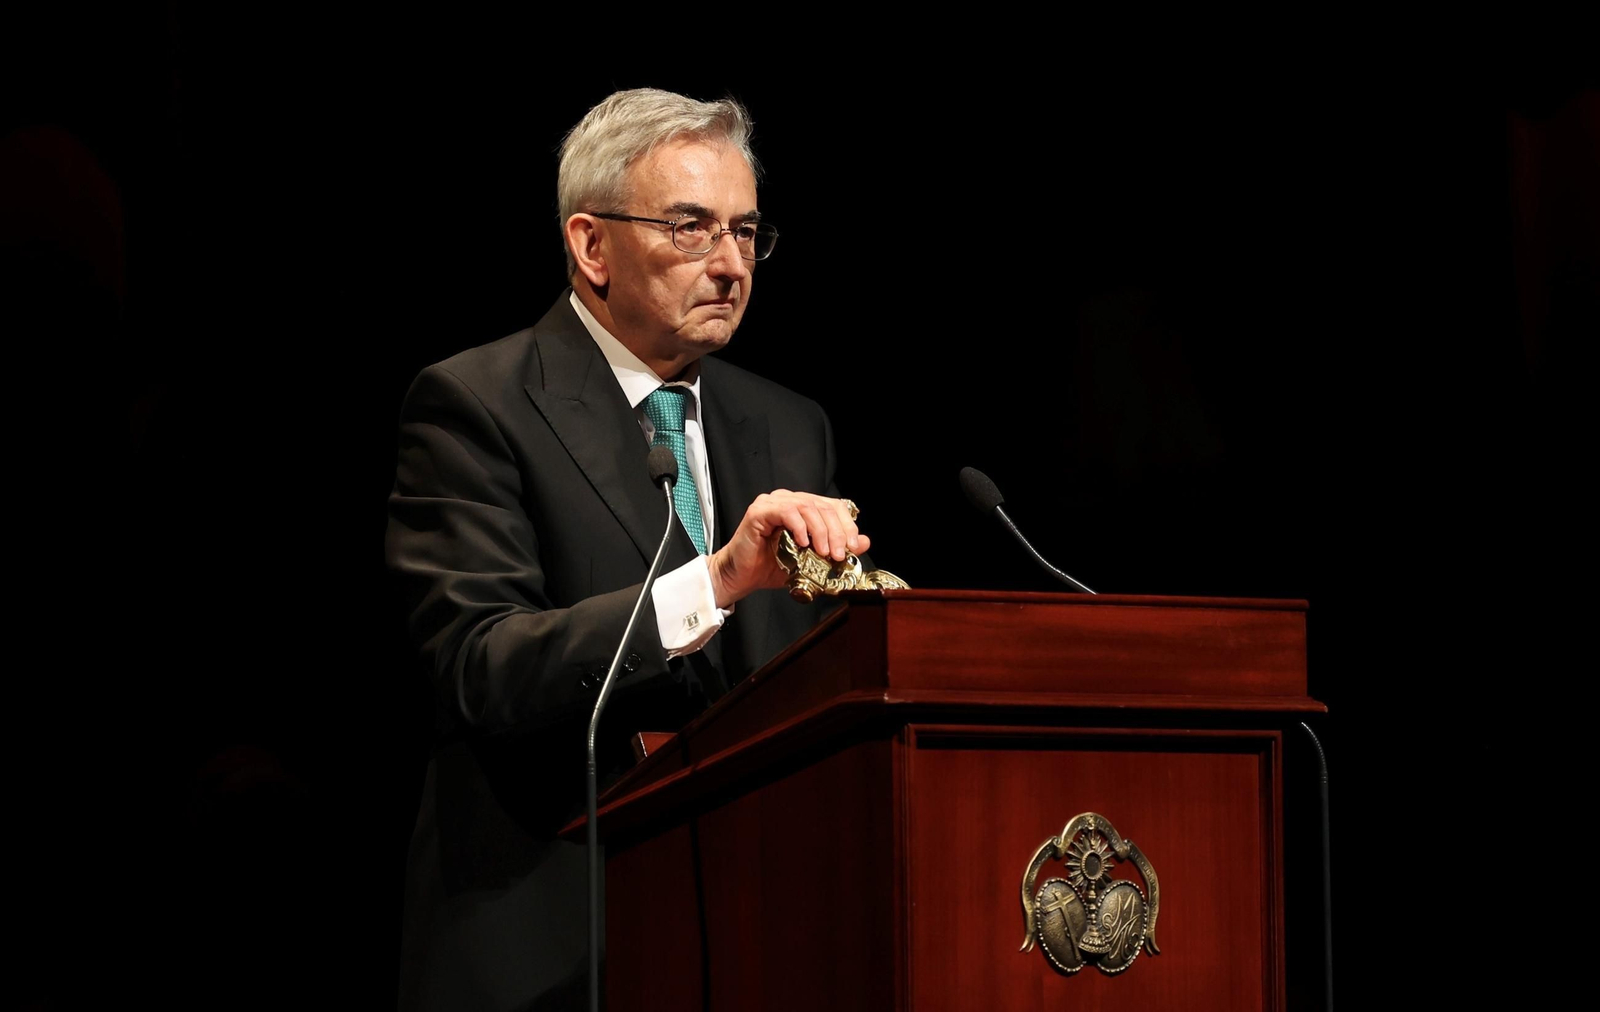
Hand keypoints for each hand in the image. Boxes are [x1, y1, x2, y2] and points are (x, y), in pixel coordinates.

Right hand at [707, 490, 870, 607]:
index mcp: (802, 507)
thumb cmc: (771, 566)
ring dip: (821, 531)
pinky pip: (786, 512)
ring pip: (807, 507)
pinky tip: (803, 544)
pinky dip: (799, 527)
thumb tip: (864, 542)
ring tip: (825, 552)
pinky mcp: (759, 511)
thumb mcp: (812, 560)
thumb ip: (837, 549)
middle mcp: (788, 500)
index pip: (833, 506)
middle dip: (837, 531)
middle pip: (823, 505)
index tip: (854, 547)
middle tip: (840, 554)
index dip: (847, 525)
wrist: (742, 577)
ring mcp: (772, 503)